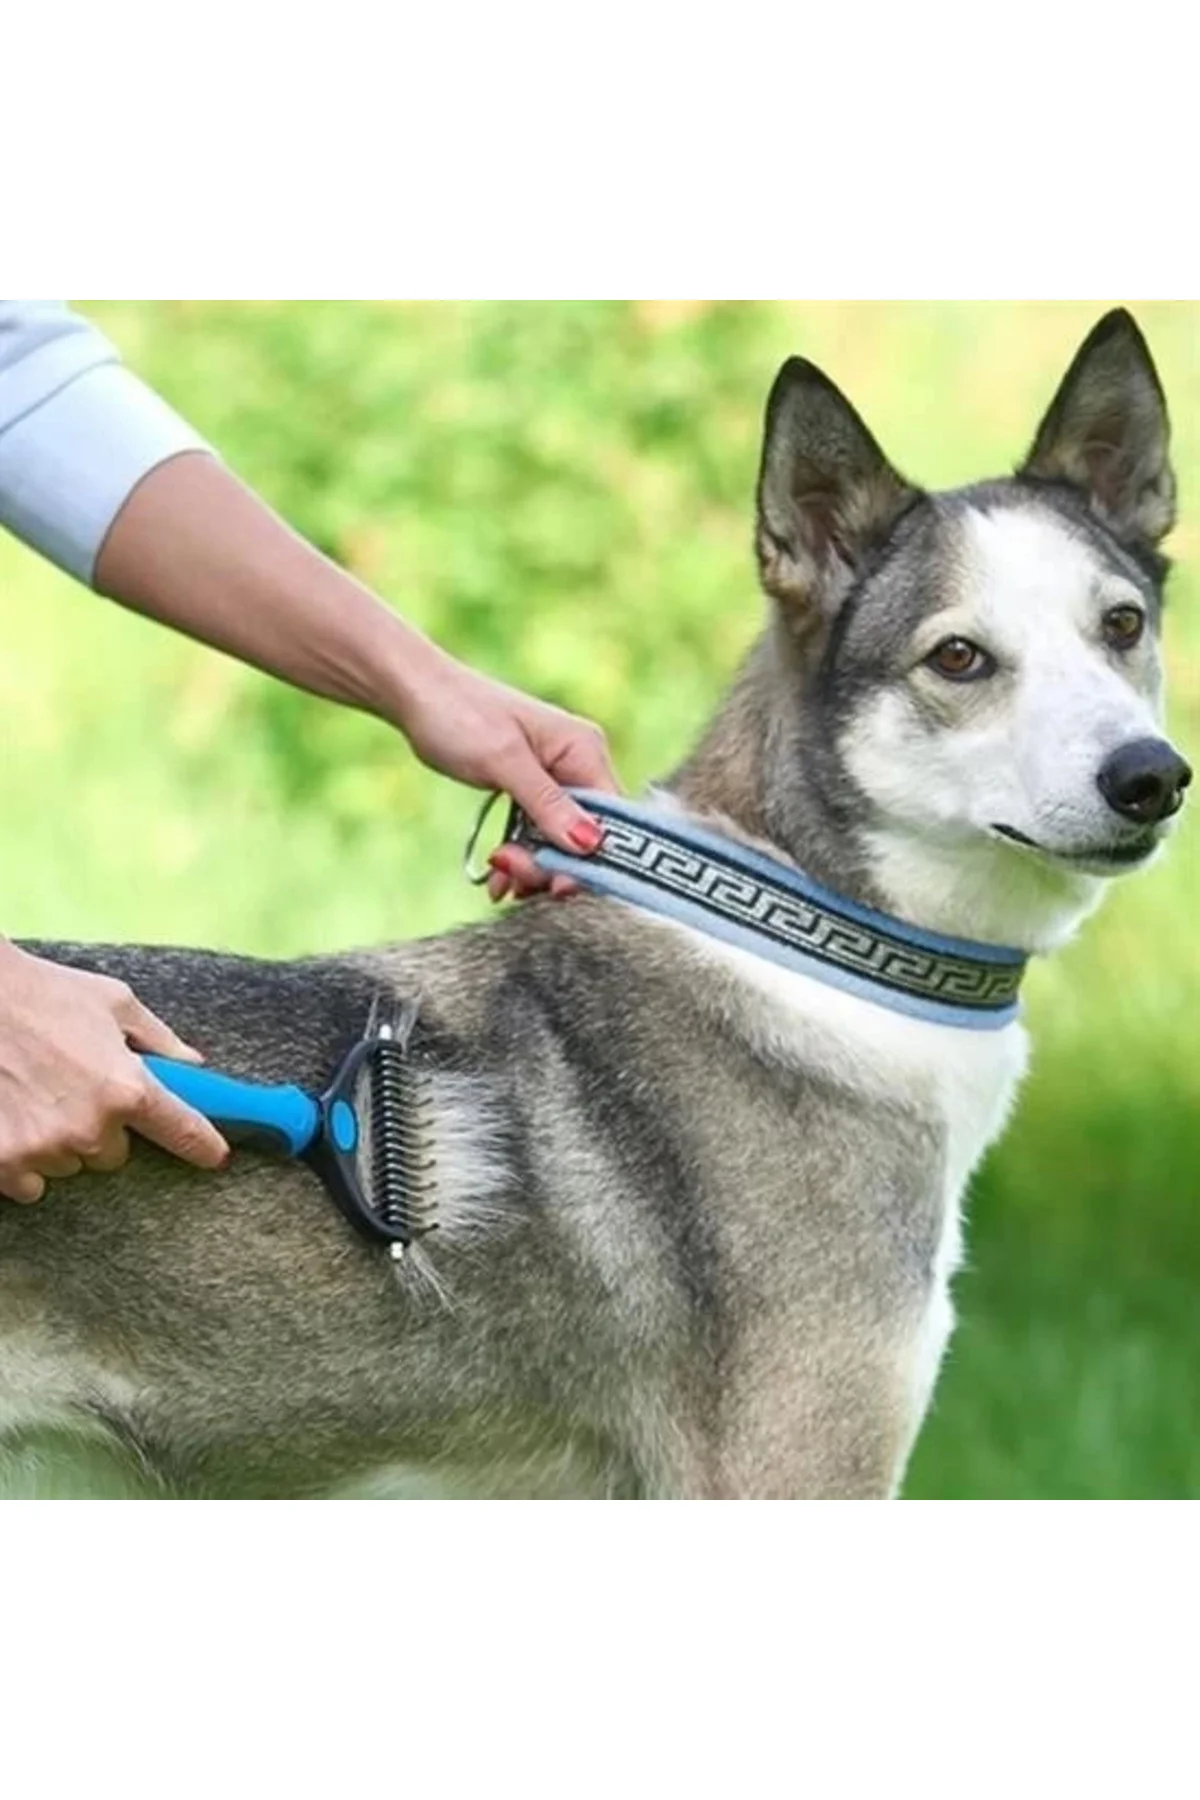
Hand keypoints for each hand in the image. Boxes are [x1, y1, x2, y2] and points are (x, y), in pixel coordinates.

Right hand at [0, 942, 228, 1202]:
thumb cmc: (43, 994)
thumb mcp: (114, 1004)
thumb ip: (159, 1041)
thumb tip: (194, 1065)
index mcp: (126, 1088)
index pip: (183, 1132)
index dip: (203, 1147)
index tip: (215, 1156)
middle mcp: (89, 1127)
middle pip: (113, 1155)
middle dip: (101, 1128)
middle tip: (75, 1090)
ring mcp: (44, 1149)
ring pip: (70, 1166)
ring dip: (60, 1142)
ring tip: (36, 1097)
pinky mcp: (3, 1162)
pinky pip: (30, 1184)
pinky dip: (23, 1162)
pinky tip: (13, 1121)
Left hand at [396, 653, 618, 900]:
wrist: (414, 693)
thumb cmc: (458, 714)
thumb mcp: (503, 760)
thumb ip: (546, 803)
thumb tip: (590, 843)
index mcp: (584, 749)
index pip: (611, 819)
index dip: (590, 859)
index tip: (555, 885)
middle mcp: (579, 763)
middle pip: (585, 835)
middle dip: (551, 863)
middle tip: (510, 872)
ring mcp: (555, 776)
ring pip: (560, 839)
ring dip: (533, 865)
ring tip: (498, 875)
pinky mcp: (531, 788)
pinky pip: (537, 832)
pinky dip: (521, 854)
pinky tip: (496, 874)